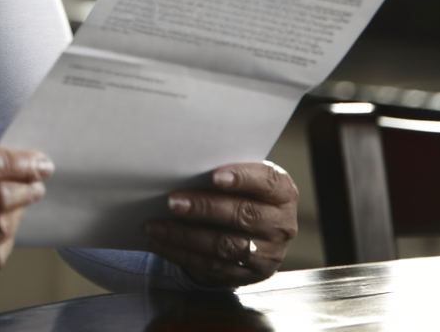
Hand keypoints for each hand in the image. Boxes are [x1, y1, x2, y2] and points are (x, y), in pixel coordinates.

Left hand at [144, 160, 297, 286]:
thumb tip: (187, 162)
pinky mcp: (247, 276)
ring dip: (184, 236)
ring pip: (224, 246)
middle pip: (242, 215)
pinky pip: (212, 267)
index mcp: (283, 193)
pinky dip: (181, 254)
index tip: (214, 176)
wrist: (255, 231)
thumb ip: (226, 170)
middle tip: (172, 201)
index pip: (266, 182)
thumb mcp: (245, 177)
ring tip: (155, 226)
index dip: (242, 177)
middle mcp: (280, 225)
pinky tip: (159, 243)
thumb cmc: (241, 191)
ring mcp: (267, 254)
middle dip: (204, 208)